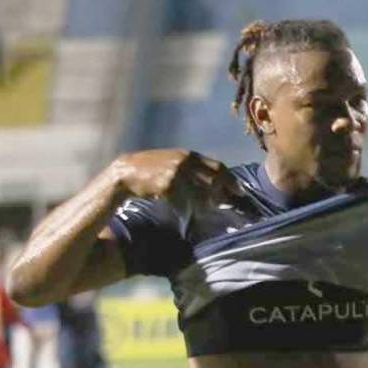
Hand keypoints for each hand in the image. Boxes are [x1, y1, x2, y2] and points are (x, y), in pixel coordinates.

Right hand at [111, 149, 241, 203]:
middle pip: (213, 180)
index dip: (231, 180)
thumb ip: (193, 170)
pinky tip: (186, 213)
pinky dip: (188, 209)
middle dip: (221, 194)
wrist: (126, 172)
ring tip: (203, 211)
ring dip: (205, 205)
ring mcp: (176, 172)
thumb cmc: (152, 170)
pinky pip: (185, 201)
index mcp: (188, 155)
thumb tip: (216, 187)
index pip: (218, 166)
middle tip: (224, 205)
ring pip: (201, 193)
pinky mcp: (167, 184)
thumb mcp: (173, 162)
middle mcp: (185, 160)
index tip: (240, 191)